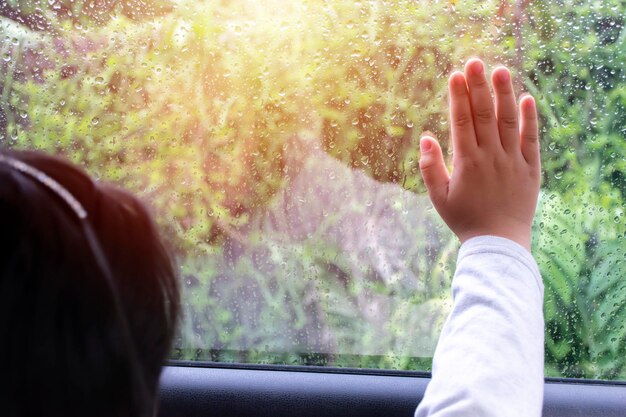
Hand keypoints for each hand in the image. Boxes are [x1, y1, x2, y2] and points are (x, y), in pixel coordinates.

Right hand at [419, 58, 540, 249]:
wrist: (498, 243)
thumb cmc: (464, 220)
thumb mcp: (439, 197)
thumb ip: (430, 167)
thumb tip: (426, 137)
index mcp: (467, 163)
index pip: (462, 122)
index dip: (459, 97)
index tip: (455, 75)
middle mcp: (491, 157)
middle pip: (484, 115)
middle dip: (478, 86)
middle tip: (474, 62)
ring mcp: (512, 161)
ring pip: (508, 121)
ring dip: (503, 94)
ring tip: (499, 70)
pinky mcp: (530, 169)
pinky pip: (530, 139)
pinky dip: (529, 119)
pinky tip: (526, 99)